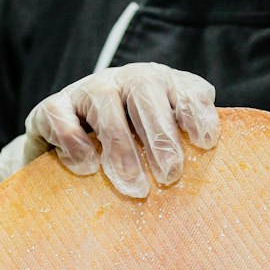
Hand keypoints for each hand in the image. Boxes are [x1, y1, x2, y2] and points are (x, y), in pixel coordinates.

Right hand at [0, 64, 219, 198]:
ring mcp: (87, 90)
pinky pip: (60, 115)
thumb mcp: (162, 151)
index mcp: (163, 86)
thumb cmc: (131, 155)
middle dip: (160, 134)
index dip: (196, 111)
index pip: (185, 88)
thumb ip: (185, 154)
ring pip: (104, 102)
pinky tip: (86, 168)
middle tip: (170, 175)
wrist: (66, 149)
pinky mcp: (51, 107)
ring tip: (134, 187)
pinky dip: (74, 141)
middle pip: (146, 92)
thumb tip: (218, 188)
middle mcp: (126, 80)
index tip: (205, 143)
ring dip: (121, 146)